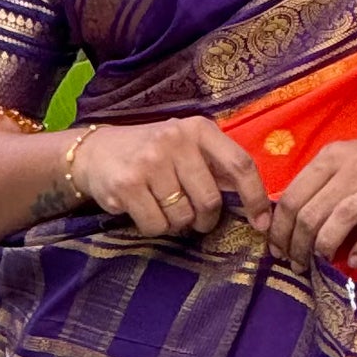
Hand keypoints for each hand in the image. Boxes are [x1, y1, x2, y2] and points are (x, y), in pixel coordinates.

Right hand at [69, 114, 270, 239]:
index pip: (240, 165)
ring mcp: (150, 162)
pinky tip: (144, 209)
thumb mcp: (187, 147)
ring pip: (183, 217)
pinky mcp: (127, 184)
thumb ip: (217, 167)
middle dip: (205, 219)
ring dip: (177, 223)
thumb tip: (258, 206)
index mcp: (199, 129)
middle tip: (195, 217)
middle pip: (210, 200)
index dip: (255, 197)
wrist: (95, 152)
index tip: (261, 223)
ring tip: (163, 206)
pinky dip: (154, 227)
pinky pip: (156, 225)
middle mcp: (175, 140)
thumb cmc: (153, 154)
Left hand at [268, 124, 356, 274]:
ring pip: (339, 219)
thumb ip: (320, 183)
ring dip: (322, 248)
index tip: (276, 248)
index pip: (292, 196)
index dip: (278, 228)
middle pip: (311, 213)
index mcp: (333, 157)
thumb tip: (287, 218)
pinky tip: (353, 261)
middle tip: (295, 263)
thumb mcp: (347, 159)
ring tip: (318, 263)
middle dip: (296, 245)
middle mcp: (354, 170)